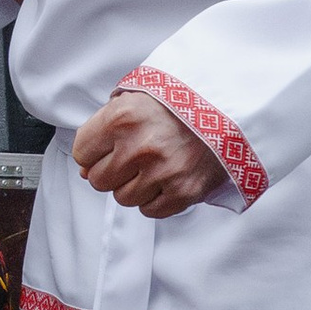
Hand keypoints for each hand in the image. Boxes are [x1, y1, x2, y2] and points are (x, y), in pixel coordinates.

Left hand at [71, 88, 226, 216]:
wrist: (229, 108)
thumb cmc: (179, 103)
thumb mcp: (134, 99)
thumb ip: (104, 129)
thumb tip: (85, 170)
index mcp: (122, 118)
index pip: (82, 152)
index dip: (93, 152)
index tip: (108, 147)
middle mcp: (139, 146)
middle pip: (98, 180)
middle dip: (112, 171)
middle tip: (133, 157)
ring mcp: (162, 172)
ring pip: (123, 198)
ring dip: (134, 186)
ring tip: (154, 164)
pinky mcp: (183, 192)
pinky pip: (149, 210)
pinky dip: (155, 198)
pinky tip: (166, 178)